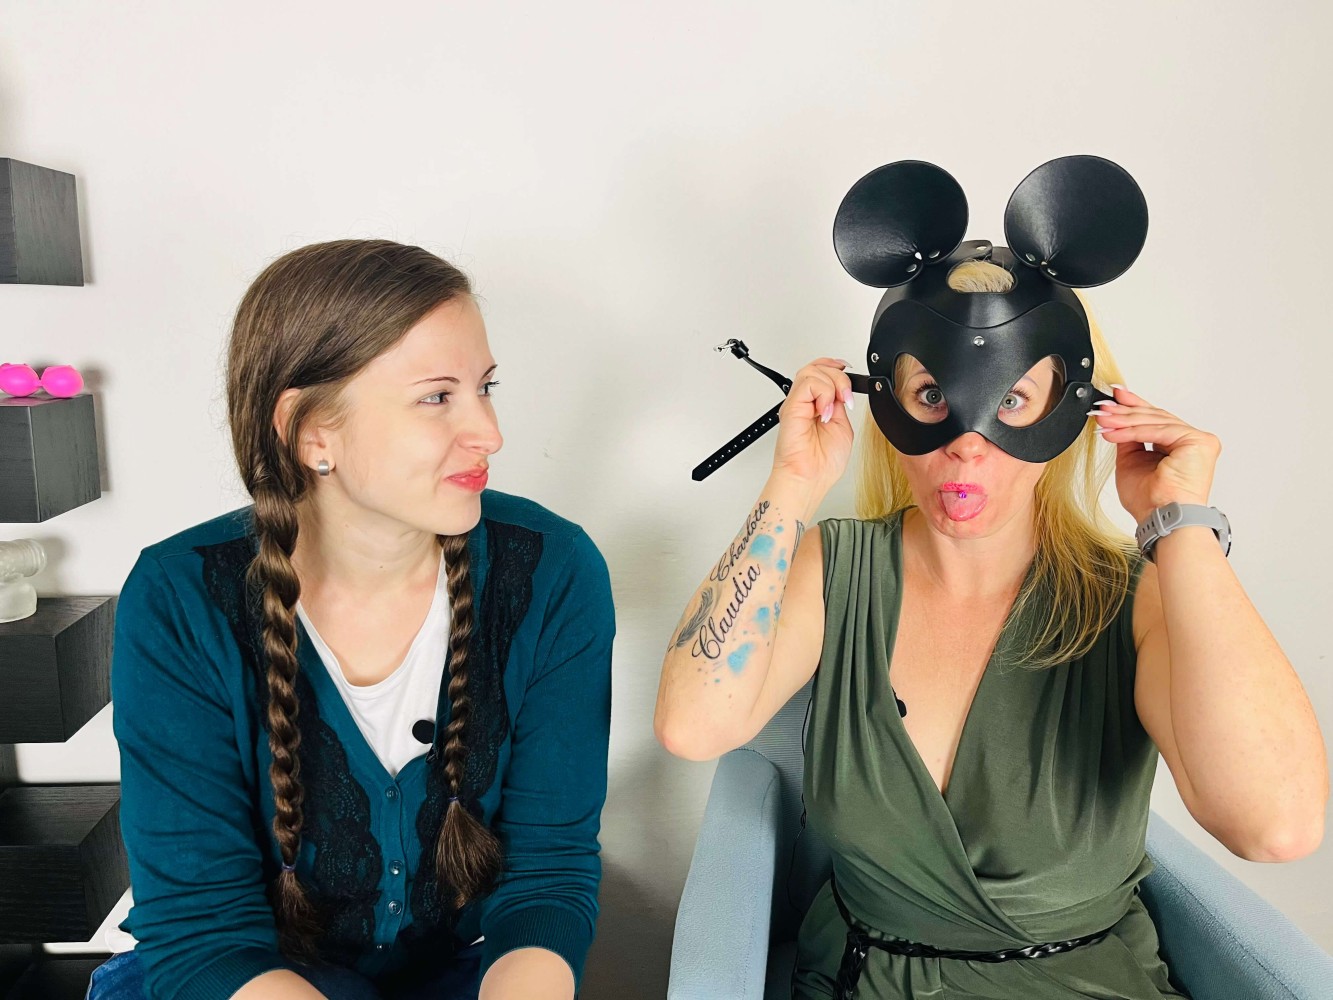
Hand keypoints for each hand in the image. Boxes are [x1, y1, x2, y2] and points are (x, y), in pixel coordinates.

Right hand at [770, 358, 854, 497]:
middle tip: (846, 397)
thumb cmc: (823, 463)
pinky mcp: (791, 407)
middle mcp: (805, 403)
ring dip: (832, 384)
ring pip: (812, 370)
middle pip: (818, 367)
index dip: (836, 368)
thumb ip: (839, 404)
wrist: (811, 479)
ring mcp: (797, 404)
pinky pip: (807, 383)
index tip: (850, 377)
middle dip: (839, 376)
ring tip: (833, 407)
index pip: (822, 372)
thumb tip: (841, 389)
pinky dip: (823, 393)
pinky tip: (824, 412)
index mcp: (817, 406)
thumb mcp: (843, 426)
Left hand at [1090, 385, 1220, 524]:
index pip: (1155, 419)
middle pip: (1155, 418)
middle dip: (1124, 411)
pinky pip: (1158, 431)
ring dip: (1124, 420)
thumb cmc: (1149, 501)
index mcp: (1181, 446)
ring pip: (1155, 422)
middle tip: (1102, 408)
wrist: (1159, 518)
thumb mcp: (1130, 461)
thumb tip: (1116, 419)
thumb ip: (1128, 438)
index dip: (1134, 405)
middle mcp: (1193, 441)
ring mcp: (1198, 440)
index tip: (1115, 396)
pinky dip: (1132, 430)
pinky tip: (1113, 431)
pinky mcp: (1198, 442)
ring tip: (1102, 419)